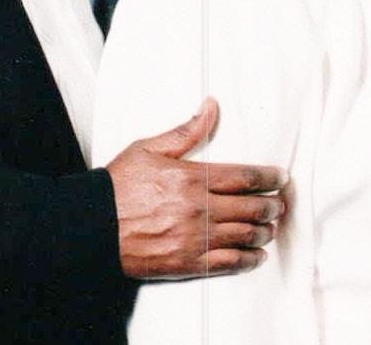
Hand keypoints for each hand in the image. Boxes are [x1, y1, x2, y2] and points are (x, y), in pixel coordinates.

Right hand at [105, 97, 286, 278]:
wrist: (90, 226)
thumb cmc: (117, 187)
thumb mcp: (149, 148)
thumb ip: (187, 131)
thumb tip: (211, 107)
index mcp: (192, 178)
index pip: (245, 176)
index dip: (269, 177)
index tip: (280, 177)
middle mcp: (197, 209)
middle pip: (251, 207)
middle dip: (272, 205)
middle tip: (280, 203)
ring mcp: (193, 238)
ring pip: (243, 235)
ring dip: (264, 231)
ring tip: (272, 227)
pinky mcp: (185, 263)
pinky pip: (226, 263)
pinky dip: (247, 260)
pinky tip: (257, 255)